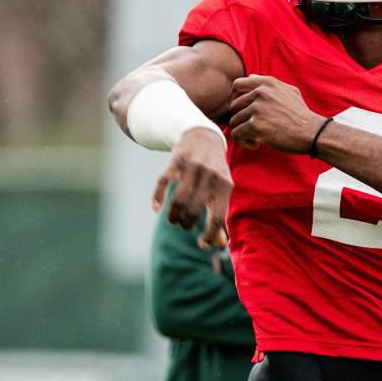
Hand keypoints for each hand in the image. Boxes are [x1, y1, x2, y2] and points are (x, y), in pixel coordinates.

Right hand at [153, 127, 232, 248]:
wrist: (204, 136)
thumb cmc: (215, 171)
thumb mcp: (222, 189)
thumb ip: (219, 215)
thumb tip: (218, 244)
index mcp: (225, 185)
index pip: (217, 218)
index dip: (209, 235)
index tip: (201, 244)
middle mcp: (210, 175)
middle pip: (194, 210)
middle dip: (187, 224)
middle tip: (185, 225)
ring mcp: (192, 167)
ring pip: (178, 200)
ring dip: (173, 216)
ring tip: (174, 220)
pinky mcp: (176, 161)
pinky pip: (162, 183)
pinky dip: (157, 198)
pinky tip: (156, 209)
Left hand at [227, 75, 324, 153]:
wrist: (312, 132)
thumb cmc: (301, 115)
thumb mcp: (289, 91)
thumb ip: (268, 84)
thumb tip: (251, 76)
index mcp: (267, 83)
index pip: (237, 85)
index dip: (235, 98)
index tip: (242, 110)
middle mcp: (260, 93)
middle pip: (233, 105)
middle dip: (239, 118)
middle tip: (251, 128)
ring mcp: (257, 108)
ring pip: (234, 121)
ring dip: (242, 131)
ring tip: (255, 137)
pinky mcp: (255, 126)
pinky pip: (237, 134)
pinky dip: (243, 141)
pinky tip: (256, 144)